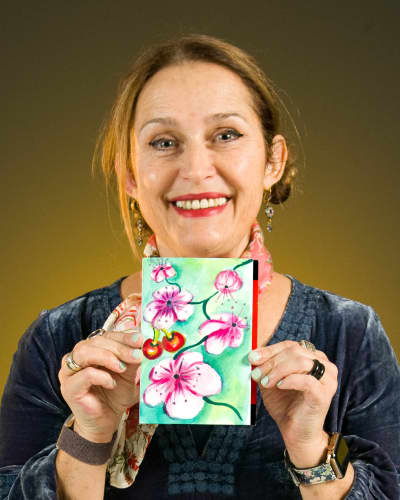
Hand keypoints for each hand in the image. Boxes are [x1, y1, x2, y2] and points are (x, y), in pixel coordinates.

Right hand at [58, 329, 142, 441]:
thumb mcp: (129, 374)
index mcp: (91, 349)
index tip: (140, 339)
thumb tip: (143, 344)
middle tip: (137, 355)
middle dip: (119, 347)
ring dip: (108, 357)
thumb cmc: (116, 395)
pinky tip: (112, 384)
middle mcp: (77, 357)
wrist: (106, 422)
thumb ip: (132, 359)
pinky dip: (101, 376)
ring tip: (123, 368)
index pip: (106, 335)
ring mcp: (69, 372)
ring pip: (85, 352)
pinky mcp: (69, 388)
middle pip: (96, 342)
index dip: (124, 336)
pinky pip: (85, 375)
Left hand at [249, 340, 337, 464]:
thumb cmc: (285, 405)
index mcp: (313, 357)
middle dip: (271, 361)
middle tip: (256, 373)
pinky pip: (307, 380)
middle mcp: (324, 365)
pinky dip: (289, 380)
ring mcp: (327, 379)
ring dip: (278, 370)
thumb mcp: (271, 380)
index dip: (269, 350)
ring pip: (301, 362)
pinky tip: (279, 386)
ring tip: (265, 382)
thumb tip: (253, 355)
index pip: (290, 345)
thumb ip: (265, 367)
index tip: (252, 358)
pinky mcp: (324, 394)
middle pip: (295, 351)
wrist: (296, 433)